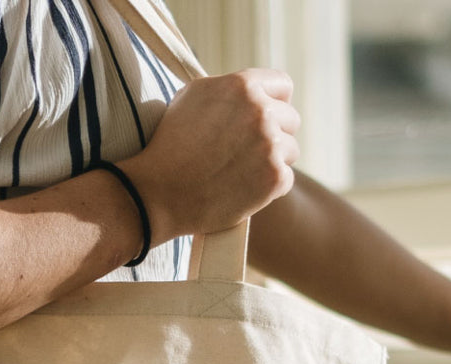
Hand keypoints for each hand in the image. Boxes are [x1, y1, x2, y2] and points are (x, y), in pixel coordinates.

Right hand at [119, 69, 299, 241]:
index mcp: (243, 86)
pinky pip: (286, 179)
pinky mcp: (275, 178)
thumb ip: (226, 87)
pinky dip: (268, 188)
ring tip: (242, 172)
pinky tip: (243, 189)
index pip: (283, 85)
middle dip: (275, 134)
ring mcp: (271, 145)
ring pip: (291, 151)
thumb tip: (249, 89)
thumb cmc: (170, 145)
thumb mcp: (191, 97)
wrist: (160, 192)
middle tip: (248, 152)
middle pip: (291, 119)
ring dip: (273, 162)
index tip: (266, 117)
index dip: (275, 101)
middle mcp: (261, 112)